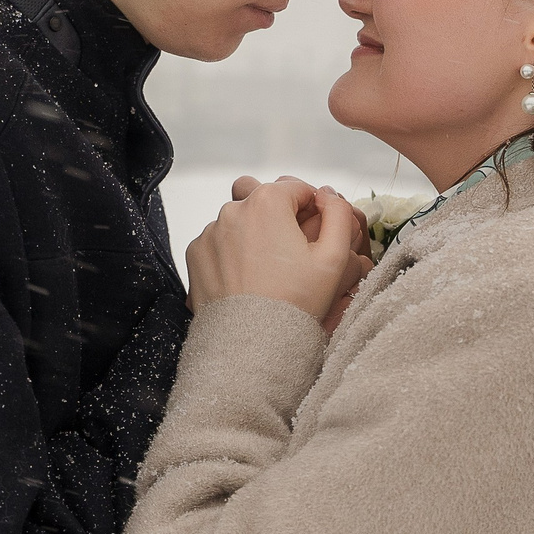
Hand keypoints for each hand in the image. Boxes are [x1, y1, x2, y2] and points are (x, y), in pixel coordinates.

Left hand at [185, 178, 368, 322]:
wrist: (250, 345)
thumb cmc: (295, 302)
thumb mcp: (333, 258)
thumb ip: (338, 215)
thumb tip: (327, 195)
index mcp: (268, 201)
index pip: (297, 189)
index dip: (313, 209)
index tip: (315, 233)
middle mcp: (233, 209)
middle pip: (265, 201)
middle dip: (280, 218)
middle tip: (291, 253)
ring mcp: (210, 232)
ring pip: (240, 221)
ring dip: (254, 235)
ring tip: (267, 271)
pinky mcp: (195, 254)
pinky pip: (218, 243)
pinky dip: (231, 254)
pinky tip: (246, 279)